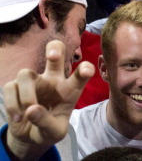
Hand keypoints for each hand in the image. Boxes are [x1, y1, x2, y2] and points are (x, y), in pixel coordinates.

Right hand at [3, 41, 93, 160]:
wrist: (30, 136)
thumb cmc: (49, 129)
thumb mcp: (54, 132)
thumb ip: (46, 122)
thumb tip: (31, 110)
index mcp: (69, 88)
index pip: (80, 74)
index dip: (85, 69)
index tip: (87, 70)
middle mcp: (53, 79)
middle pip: (56, 52)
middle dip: (55, 48)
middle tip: (52, 56)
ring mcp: (34, 81)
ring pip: (25, 74)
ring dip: (25, 95)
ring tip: (28, 113)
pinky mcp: (15, 87)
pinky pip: (10, 87)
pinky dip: (11, 104)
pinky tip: (18, 118)